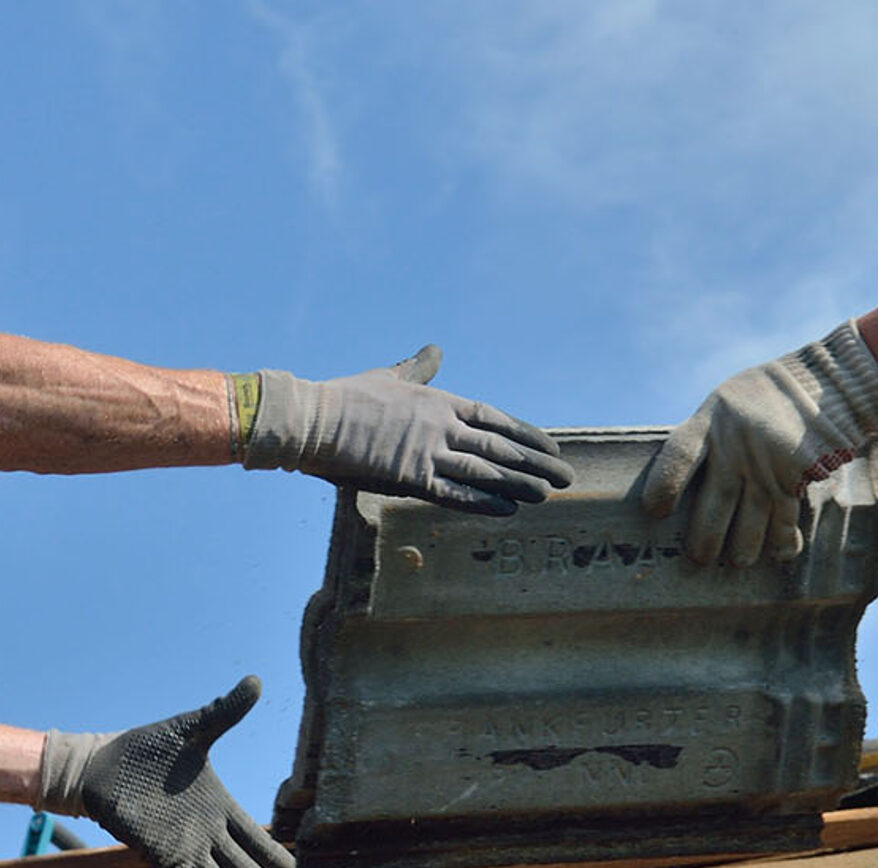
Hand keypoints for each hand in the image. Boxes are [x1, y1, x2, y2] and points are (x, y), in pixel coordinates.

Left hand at [36, 676, 297, 867]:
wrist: (102, 765)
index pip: (256, 837)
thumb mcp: (191, 728)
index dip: (277, 856)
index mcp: (219, 805)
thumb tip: (255, 680)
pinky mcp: (161, 859)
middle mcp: (206, 833)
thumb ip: (224, 711)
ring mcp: (185, 849)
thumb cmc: (146, 748)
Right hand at [241, 345, 573, 513]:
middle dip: (535, 463)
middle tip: (566, 476)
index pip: (493, 418)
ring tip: (549, 495)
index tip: (550, 447)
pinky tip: (509, 509)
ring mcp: (426, 451)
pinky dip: (483, 501)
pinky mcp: (408, 477)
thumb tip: (436, 349)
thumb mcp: (387, 377)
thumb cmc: (344, 397)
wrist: (311, 419)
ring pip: (484, 470)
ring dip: (519, 484)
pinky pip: (454, 493)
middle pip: (498, 446)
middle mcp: (439, 425)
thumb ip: (417, 368)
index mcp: (436, 400)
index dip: (525, 434)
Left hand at [642, 321, 877, 565]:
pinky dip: (783, 540)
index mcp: (710, 421)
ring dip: (744, 546)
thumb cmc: (758, 398)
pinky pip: (786, 517)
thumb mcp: (722, 405)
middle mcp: (738, 444)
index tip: (655, 513)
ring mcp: (770, 462)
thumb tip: (674, 488)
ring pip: (752, 517)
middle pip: (717, 500)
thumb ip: (703, 440)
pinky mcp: (799, 476)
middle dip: (706, 537)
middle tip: (699, 559)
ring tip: (736, 562)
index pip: (679, 456)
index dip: (664, 487)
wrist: (824, 383)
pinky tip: (779, 554)